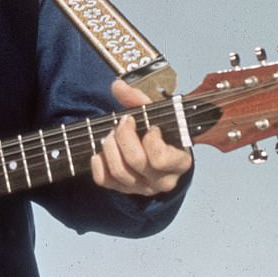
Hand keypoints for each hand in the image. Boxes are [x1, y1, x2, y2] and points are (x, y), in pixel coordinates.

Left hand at [90, 79, 192, 196]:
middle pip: (136, 161)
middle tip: (123, 123)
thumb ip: (138, 99)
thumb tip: (117, 86)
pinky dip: (98, 163)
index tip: (150, 126)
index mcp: (179, 163)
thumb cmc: (161, 131)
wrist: (157, 152)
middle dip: (124, 136)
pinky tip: (101, 151)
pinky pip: (104, 181)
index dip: (150, 139)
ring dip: (110, 147)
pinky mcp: (123, 190)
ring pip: (119, 172)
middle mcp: (162, 181)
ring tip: (111, 134)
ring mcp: (142, 188)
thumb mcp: (156, 114)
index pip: (160, 158)